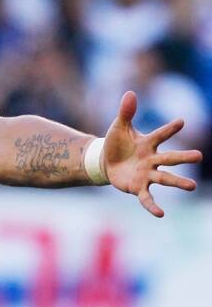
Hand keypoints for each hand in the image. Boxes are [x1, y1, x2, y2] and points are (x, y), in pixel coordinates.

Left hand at [102, 91, 202, 216]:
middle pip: (170, 158)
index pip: (161, 134)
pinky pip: (147, 197)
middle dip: (183, 157)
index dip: (170, 128)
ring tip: (192, 186)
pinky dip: (152, 205)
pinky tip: (160, 214)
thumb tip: (130, 92)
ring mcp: (146, 174)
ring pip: (164, 178)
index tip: (182, 121)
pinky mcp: (137, 187)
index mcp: (148, 143)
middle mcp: (152, 159)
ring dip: (177, 182)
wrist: (106, 162)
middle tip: (199, 156)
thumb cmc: (117, 143)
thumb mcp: (119, 127)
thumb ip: (126, 112)